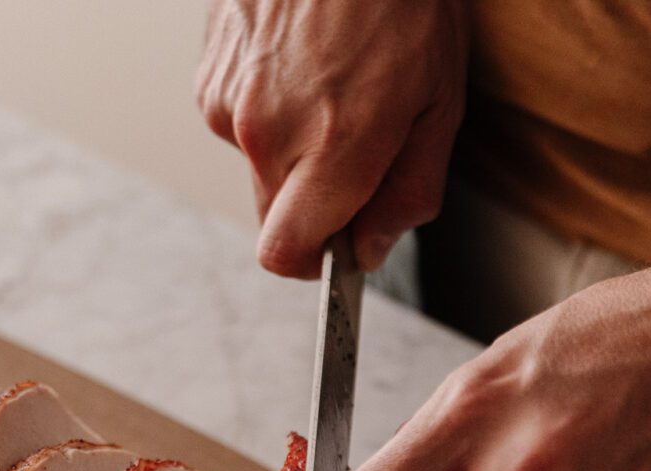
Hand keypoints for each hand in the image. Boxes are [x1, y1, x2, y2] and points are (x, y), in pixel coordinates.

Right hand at [195, 0, 467, 276]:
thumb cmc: (402, 0)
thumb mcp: (441, 99)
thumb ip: (409, 190)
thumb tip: (370, 249)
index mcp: (333, 145)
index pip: (286, 255)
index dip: (314, 264)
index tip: (337, 248)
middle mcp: (268, 131)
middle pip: (276, 217)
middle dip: (314, 201)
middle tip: (357, 144)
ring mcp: (228, 102)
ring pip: (257, 167)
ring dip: (292, 149)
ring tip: (332, 83)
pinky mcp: (209, 76)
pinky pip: (237, 123)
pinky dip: (268, 108)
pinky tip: (301, 64)